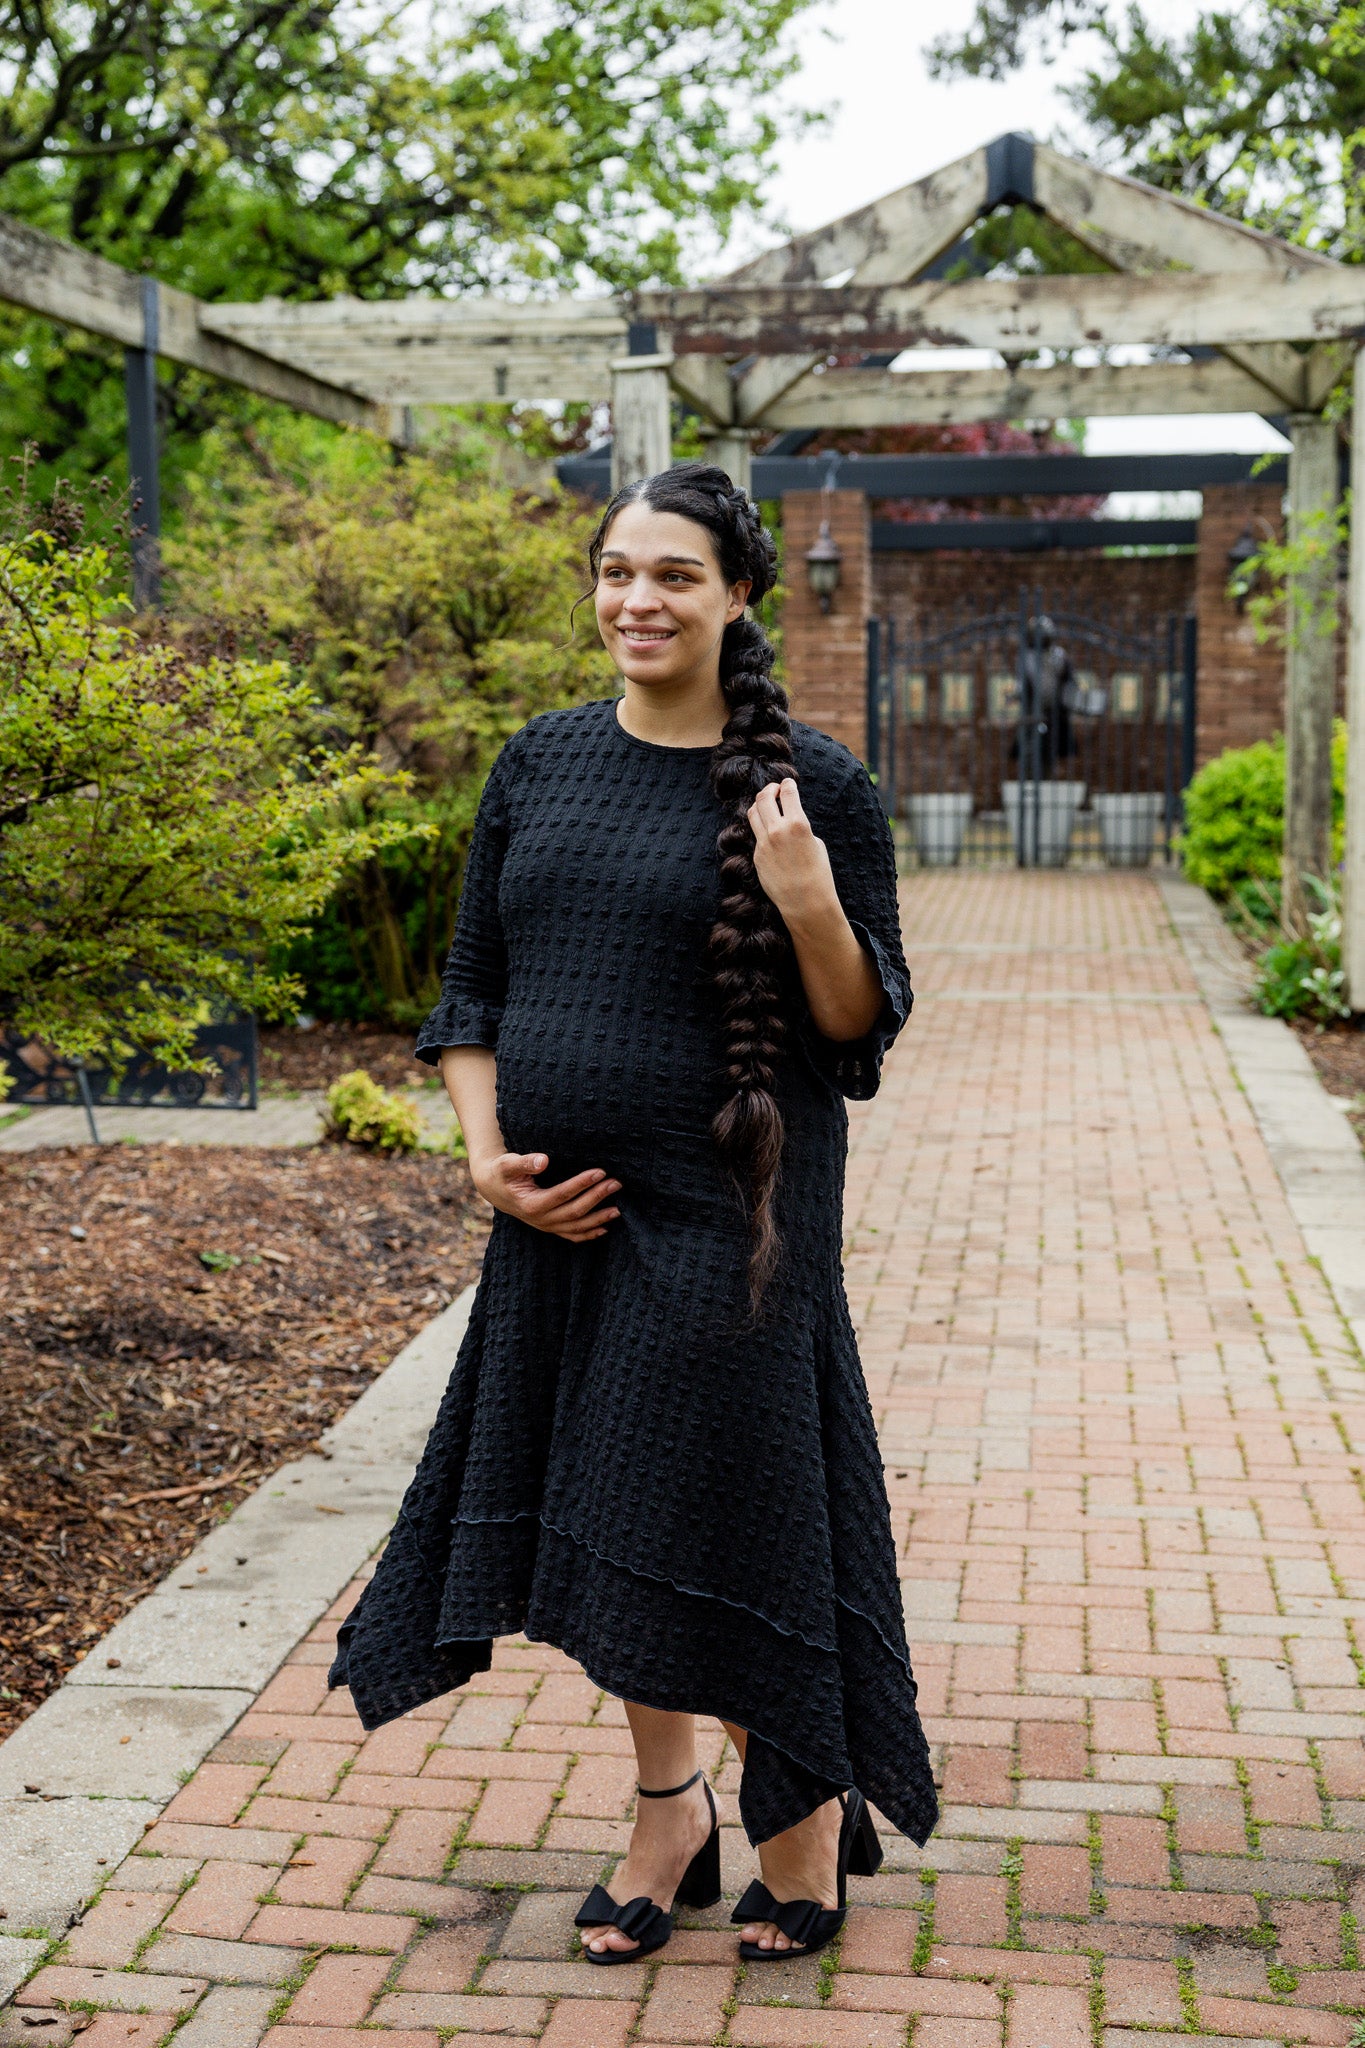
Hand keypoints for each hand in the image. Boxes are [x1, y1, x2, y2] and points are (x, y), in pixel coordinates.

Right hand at [472, 1152, 619, 1241]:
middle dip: (597, 1197)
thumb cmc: (501, 1172)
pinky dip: (588, 1234)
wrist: (493, 1187)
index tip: (600, 1171)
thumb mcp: (507, 1164)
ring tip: (619, 1209)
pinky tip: (605, 1228)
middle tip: (616, 1183)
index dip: (582, 1183)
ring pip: (576, 1227)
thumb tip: (544, 1160)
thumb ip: (524, 1163)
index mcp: (530, 1204)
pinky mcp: (550, 1227)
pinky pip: (571, 1235)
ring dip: (599, 1218)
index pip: (562, 1194)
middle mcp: (540, 1219)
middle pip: (574, 1211)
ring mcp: (546, 1226)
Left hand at [747, 778, 838, 930]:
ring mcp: (764, 843)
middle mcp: (777, 830)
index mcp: (797, 823)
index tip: (788, 782)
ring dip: (760, 804)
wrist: (806, 901)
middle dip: (769, 788)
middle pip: (764, 797)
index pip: (787, 792)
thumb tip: (788, 819)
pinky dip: (761, 826)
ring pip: (753, 813)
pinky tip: (767, 828)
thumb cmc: (818, 873)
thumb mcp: (815, 843)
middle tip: (774, 789)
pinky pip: (755, 834)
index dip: (788, 784)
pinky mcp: (757, 856)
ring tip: (766, 804)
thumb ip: (799, 826)